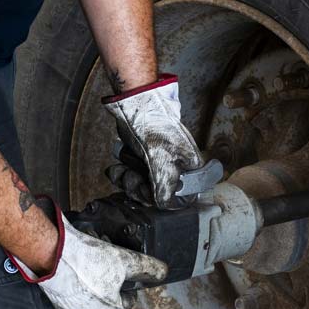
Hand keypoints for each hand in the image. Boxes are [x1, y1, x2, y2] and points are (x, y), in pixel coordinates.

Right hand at [12, 201, 167, 308]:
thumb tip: (163, 272)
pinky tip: (76, 265)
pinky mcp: (57, 299)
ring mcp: (71, 308)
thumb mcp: (125, 259)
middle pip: (108, 296)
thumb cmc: (87, 260)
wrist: (51, 253)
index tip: (124, 272)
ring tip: (90, 262)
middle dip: (109, 281)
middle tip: (105, 263)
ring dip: (93, 280)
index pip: (127, 300)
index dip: (129, 284)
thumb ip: (147, 267)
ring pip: (90, 293)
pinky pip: (72, 289)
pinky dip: (76, 279)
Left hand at [104, 74, 201, 207]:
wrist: (136, 104)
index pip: (180, 198)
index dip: (161, 200)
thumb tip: (166, 204)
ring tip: (121, 170)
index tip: (147, 193)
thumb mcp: (162, 162)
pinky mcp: (144, 158)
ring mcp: (160, 163)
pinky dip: (123, 174)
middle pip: (158, 194)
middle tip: (130, 178)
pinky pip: (133, 175)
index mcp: (191, 169)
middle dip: (139, 189)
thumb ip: (166, 187)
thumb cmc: (154, 126)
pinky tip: (117, 168)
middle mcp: (178, 168)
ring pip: (143, 186)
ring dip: (128, 181)